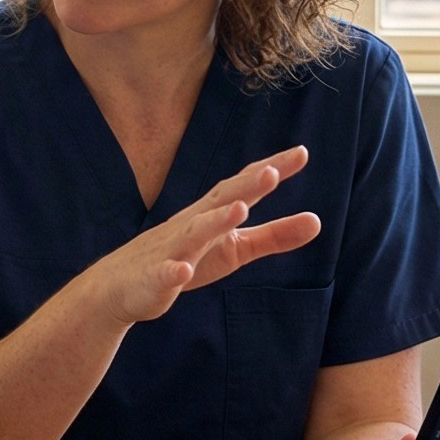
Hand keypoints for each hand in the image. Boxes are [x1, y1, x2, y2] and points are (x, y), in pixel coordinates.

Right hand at [84, 147, 321, 326]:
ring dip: (215, 220)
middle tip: (273, 170)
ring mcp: (171, 250)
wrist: (121, 286)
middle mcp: (192, 224)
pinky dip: (173, 272)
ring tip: (240, 209)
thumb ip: (274, 236)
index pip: (244, 186)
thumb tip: (318, 221)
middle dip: (246, 186)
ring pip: (194, 233)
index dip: (271, 170)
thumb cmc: (184, 259)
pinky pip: (164, 275)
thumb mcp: (235, 249)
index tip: (301, 152)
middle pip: (221, 200)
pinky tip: (184, 271)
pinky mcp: (155, 280)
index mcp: (212, 214)